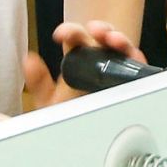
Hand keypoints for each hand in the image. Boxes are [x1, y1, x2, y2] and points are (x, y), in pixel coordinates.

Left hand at [23, 21, 145, 108]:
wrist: (86, 137)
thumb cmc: (70, 116)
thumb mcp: (50, 101)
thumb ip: (39, 81)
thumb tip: (29, 60)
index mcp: (77, 57)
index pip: (75, 36)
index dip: (70, 31)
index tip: (61, 35)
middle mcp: (98, 58)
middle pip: (101, 35)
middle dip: (99, 28)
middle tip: (94, 30)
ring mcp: (116, 66)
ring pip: (119, 45)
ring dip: (117, 38)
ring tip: (113, 39)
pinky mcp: (132, 77)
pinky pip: (137, 63)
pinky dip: (136, 57)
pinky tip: (133, 56)